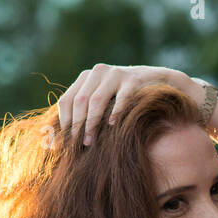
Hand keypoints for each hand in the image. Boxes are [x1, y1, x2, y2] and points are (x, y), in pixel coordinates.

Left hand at [55, 64, 199, 145]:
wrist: (155, 83)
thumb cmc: (124, 100)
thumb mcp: (102, 103)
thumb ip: (85, 114)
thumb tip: (61, 140)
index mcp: (85, 77)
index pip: (67, 100)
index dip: (64, 122)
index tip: (66, 143)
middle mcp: (97, 72)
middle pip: (80, 101)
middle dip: (78, 126)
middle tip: (80, 146)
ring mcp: (115, 73)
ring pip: (96, 100)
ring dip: (92, 123)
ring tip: (91, 142)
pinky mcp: (133, 79)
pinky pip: (121, 98)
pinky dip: (115, 112)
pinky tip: (112, 126)